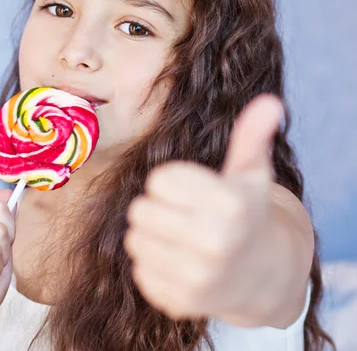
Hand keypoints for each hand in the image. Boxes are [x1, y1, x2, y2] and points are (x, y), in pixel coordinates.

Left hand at [124, 93, 283, 320]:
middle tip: (183, 212)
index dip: (172, 180)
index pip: (158, 179)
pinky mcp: (179, 303)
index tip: (191, 189)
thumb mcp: (251, 172)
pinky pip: (139, 269)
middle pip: (140, 209)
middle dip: (157, 206)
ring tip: (179, 235)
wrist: (261, 274)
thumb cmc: (247, 211)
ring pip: (134, 239)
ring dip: (150, 233)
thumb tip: (269, 101)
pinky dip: (153, 262)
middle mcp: (214, 244)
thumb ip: (252, 136)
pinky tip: (179, 260)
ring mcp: (196, 279)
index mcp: (229, 204)